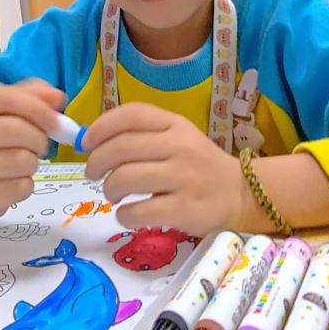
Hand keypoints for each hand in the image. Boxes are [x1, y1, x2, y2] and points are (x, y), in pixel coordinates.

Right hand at [0, 79, 64, 219]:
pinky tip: (13, 182)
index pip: (5, 97)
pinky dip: (25, 185)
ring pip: (21, 160)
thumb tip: (57, 97)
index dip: (37, 107)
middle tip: (39, 145)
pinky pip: (19, 188)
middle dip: (39, 138)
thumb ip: (31, 97)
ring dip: (33, 163)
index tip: (57, 120)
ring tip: (22, 163)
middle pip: (15, 129)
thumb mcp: (2, 113)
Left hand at [83, 103, 247, 237]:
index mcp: (175, 125)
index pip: (130, 115)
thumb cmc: (199, 165)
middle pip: (120, 148)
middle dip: (96, 162)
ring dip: (109, 189)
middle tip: (92, 174)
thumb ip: (141, 135)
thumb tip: (90, 142)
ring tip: (113, 194)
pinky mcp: (185, 210)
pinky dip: (124, 215)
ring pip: (125, 179)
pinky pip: (139, 211)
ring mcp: (184, 178)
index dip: (100, 127)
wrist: (241, 194)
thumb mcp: (178, 138)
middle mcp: (180, 147)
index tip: (87, 143)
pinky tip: (128, 214)